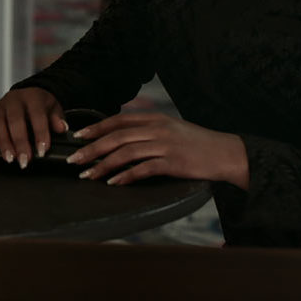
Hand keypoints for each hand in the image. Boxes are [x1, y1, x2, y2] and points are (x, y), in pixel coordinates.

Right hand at [0, 87, 66, 167]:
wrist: (28, 93)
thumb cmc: (40, 104)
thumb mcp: (54, 107)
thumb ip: (57, 118)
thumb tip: (61, 128)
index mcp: (32, 97)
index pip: (36, 115)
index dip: (40, 134)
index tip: (42, 150)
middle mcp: (13, 101)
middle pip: (15, 121)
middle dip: (20, 142)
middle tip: (25, 159)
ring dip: (3, 143)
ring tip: (9, 158)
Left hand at [66, 112, 248, 187]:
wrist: (227, 153)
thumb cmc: (197, 144)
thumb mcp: (171, 129)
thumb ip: (148, 130)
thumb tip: (121, 138)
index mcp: (155, 118)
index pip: (118, 120)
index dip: (96, 127)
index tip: (78, 136)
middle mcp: (157, 128)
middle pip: (117, 137)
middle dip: (92, 148)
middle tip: (73, 160)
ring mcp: (165, 145)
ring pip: (126, 152)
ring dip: (103, 165)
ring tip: (88, 175)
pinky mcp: (174, 162)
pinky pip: (144, 168)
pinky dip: (126, 176)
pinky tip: (114, 182)